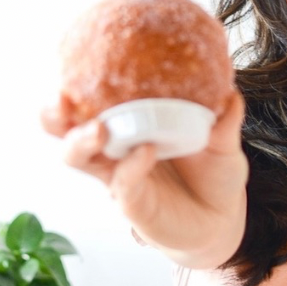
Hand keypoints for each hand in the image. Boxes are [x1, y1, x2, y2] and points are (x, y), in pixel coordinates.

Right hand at [41, 93, 248, 268]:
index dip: (73, 87)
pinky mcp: (132, 203)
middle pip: (67, 131)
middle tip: (62, 101)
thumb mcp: (223, 141)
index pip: (90, 102)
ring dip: (82, 141)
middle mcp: (116, 150)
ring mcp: (120, 176)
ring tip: (100, 129)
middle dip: (55, 116)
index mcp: (131, 125)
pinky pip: (122, 182)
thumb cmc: (213, 174)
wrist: (222, 218)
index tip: (69, 67)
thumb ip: (225, 119)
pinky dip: (131, 165)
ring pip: (80, 159)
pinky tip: (147, 150)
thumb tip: (231, 91)